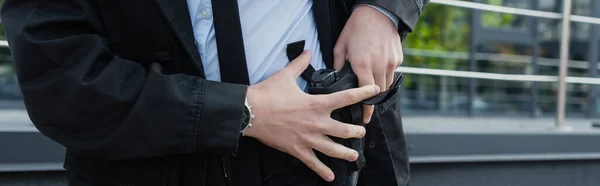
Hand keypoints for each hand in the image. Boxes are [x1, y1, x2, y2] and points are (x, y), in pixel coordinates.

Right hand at [244, 50, 379, 181]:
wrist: (251, 112)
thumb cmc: (267, 94)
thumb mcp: (286, 75)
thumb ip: (300, 64)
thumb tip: (306, 52)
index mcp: (316, 104)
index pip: (346, 98)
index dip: (363, 94)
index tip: (374, 91)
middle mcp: (316, 122)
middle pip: (344, 130)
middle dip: (356, 131)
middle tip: (361, 132)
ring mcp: (307, 138)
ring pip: (333, 149)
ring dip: (346, 153)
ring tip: (354, 155)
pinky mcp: (297, 149)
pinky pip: (313, 162)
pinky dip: (322, 171)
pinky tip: (330, 177)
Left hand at [333, 5, 402, 123]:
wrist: (377, 12)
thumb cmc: (357, 26)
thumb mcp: (341, 45)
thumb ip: (338, 64)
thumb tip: (336, 77)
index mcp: (363, 65)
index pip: (365, 94)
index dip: (366, 109)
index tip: (365, 118)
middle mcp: (379, 66)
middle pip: (378, 93)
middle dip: (372, 100)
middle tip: (366, 106)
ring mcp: (391, 62)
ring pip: (387, 84)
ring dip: (379, 87)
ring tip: (371, 85)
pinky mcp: (398, 58)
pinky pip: (392, 72)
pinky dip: (385, 74)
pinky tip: (378, 68)